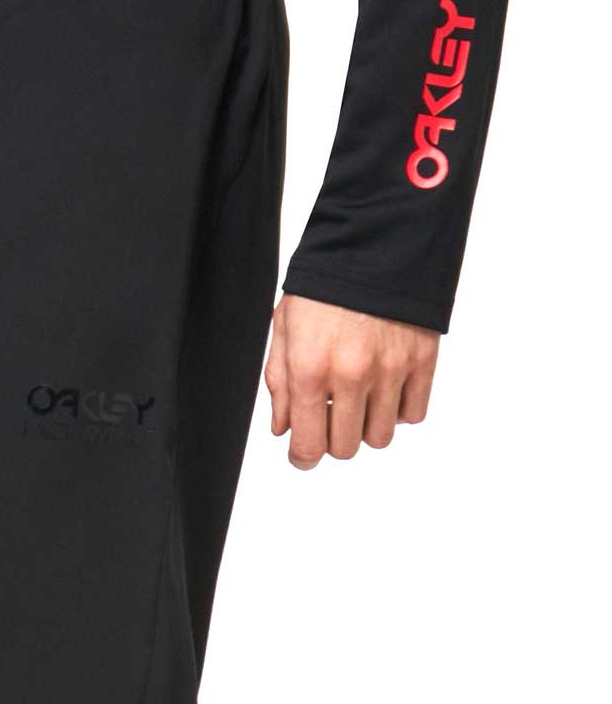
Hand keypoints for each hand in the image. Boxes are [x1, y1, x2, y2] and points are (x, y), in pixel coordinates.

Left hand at [264, 294, 438, 469]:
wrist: (374, 245)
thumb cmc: (323, 286)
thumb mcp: (285, 329)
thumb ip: (280, 383)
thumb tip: (284, 428)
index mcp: (310, 370)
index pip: (309, 445)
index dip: (303, 457)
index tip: (303, 454)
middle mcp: (351, 376)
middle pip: (346, 448)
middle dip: (333, 439)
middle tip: (329, 415)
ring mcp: (391, 371)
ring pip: (381, 437)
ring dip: (366, 426)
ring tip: (357, 398)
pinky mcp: (422, 362)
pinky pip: (413, 414)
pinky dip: (398, 409)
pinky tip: (384, 388)